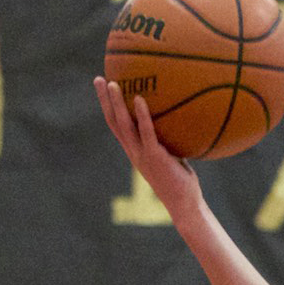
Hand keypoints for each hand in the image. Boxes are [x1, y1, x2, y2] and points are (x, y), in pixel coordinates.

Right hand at [94, 74, 204, 216]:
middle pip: (113, 122)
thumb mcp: (173, 156)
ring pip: (124, 125)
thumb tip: (180, 118)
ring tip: (114, 83)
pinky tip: (139, 98)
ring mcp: (142, 155)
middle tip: (99, 79)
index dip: (108, 107)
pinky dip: (142, 116)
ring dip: (117, 104)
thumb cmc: (182, 181)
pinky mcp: (154, 157)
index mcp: (135, 151)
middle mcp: (133, 152)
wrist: (185, 205)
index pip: (116, 126)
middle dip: (105, 100)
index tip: (104, 88)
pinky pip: (146, 133)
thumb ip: (169, 140)